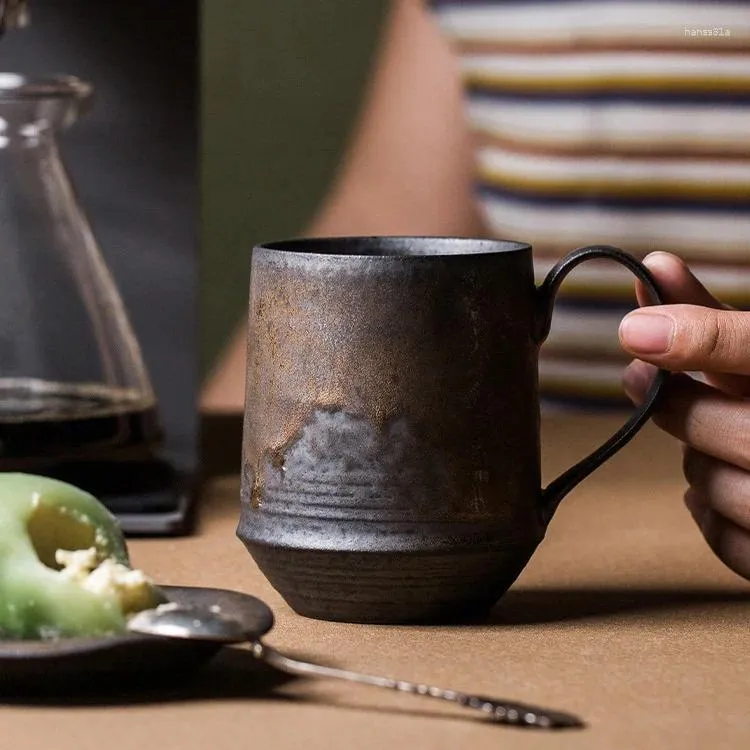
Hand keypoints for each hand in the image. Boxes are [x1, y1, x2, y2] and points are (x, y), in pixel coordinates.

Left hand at [618, 252, 749, 580]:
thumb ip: (720, 324)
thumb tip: (654, 266)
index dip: (704, 339)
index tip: (634, 330)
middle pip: (738, 430)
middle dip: (676, 404)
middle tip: (636, 379)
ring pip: (724, 487)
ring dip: (695, 461)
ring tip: (703, 438)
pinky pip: (731, 542)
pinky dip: (708, 515)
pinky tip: (717, 485)